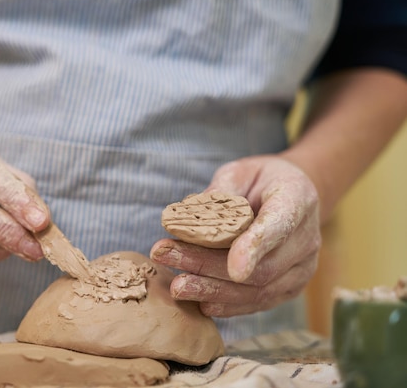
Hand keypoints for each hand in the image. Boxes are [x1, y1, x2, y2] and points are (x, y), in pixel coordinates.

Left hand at [150, 155, 320, 316]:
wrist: (290, 196)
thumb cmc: (259, 180)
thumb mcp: (239, 172)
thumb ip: (221, 191)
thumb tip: (192, 212)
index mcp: (297, 199)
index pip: (278, 226)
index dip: (255, 248)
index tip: (234, 268)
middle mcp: (307, 239)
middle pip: (261, 266)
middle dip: (212, 268)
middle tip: (171, 262)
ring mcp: (302, 267)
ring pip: (259, 290)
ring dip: (214, 291)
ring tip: (178, 286)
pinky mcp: (290, 287)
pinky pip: (259, 302)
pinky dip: (229, 305)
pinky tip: (200, 302)